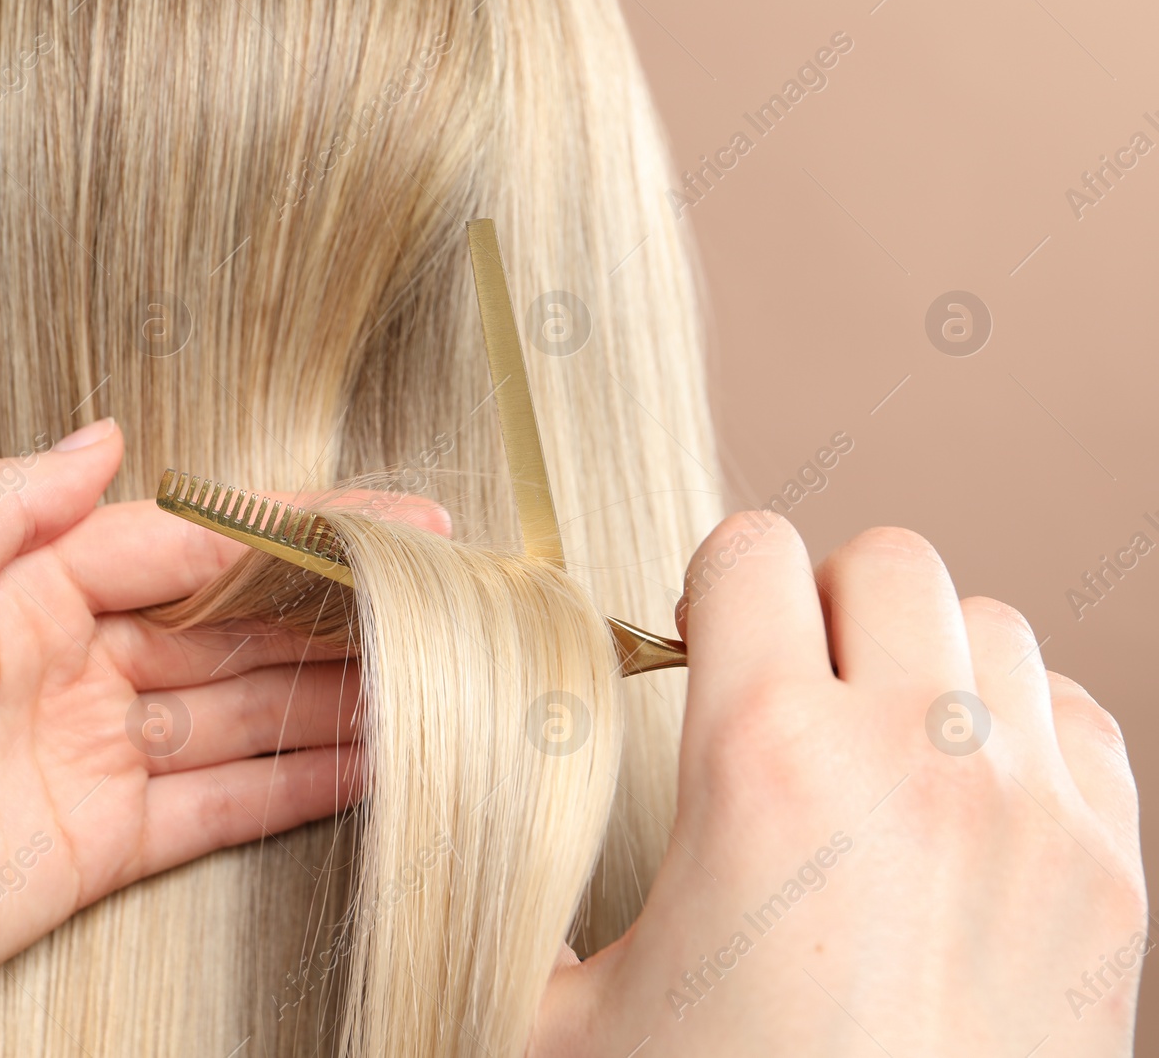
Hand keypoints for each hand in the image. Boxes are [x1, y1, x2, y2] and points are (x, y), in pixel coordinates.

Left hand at [0, 418, 449, 1055]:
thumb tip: (104, 435)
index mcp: (24, 590)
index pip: (185, 545)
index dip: (287, 533)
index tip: (386, 522)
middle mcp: (75, 663)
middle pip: (231, 626)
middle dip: (332, 609)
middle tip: (439, 595)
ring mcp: (101, 754)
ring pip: (244, 711)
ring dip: (333, 694)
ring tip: (430, 674)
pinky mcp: (113, 842)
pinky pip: (226, 801)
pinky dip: (299, 782)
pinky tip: (370, 760)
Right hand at [533, 514, 1144, 1056]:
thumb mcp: (555, 1020)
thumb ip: (511, 890)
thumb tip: (470, 804)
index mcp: (766, 768)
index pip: (748, 553)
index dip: (708, 591)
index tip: (701, 650)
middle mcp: (916, 762)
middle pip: (883, 561)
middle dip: (821, 608)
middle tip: (789, 689)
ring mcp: (1036, 814)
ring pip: (990, 623)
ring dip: (925, 659)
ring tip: (879, 741)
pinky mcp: (1111, 878)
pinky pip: (1074, 714)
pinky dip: (1018, 726)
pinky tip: (965, 801)